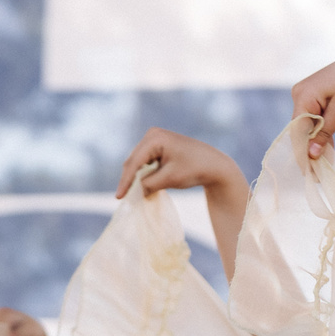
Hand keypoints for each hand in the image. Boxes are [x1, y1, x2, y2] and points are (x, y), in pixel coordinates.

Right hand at [117, 129, 241, 198]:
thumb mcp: (170, 179)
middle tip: (125, 200)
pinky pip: (145, 163)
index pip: (135, 162)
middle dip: (130, 180)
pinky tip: (143, 188)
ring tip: (133, 196)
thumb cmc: (195, 169)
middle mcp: (152, 135)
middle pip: (134, 161)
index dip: (126, 181)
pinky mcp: (158, 147)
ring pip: (138, 163)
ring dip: (136, 179)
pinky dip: (144, 176)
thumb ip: (148, 185)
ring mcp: (154, 140)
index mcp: (155, 138)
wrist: (214, 165)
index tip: (119, 198)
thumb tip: (132, 195)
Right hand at [290, 51, 334, 162]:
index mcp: (303, 95)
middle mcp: (299, 93)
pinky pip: (313, 118)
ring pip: (307, 125)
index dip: (301, 152)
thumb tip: (311, 155)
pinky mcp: (313, 96)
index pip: (297, 130)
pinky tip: (328, 150)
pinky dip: (321, 133)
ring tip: (322, 166)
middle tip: (317, 174)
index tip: (307, 172)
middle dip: (308, 150)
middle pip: (300, 128)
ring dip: (315, 143)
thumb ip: (324, 133)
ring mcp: (305, 93)